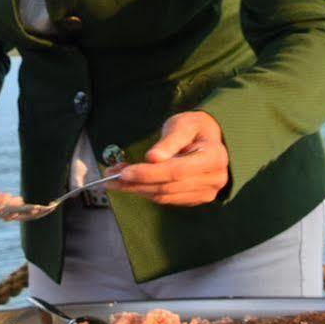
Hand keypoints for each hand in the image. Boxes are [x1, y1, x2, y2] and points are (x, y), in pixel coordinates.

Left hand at [112, 111, 229, 205]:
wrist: (211, 139)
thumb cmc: (196, 128)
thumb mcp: (183, 124)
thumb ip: (169, 141)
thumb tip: (153, 158)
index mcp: (213, 157)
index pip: (176, 171)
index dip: (149, 173)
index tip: (125, 172)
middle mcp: (213, 179)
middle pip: (168, 186)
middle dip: (136, 183)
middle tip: (110, 177)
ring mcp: (205, 192)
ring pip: (164, 196)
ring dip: (137, 189)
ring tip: (115, 178)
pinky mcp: (195, 198)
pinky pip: (167, 199)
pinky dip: (146, 191)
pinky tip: (131, 183)